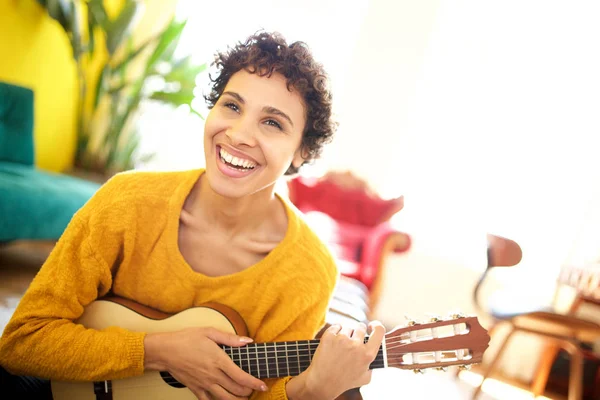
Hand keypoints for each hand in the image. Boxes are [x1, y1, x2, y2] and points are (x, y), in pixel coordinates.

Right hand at [144, 327, 266, 399]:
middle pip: (236, 390)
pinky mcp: (195, 389)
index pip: (241, 377)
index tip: (263, 386)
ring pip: (224, 399)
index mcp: (219, 360)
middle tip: (255, 390)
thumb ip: (230, 338)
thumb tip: (248, 341)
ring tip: (244, 398)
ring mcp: (204, 384)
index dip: (254, 383)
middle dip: (248, 392)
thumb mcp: (209, 332)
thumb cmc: (186, 339)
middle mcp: (213, 375)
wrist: (165, 351)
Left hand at [303, 321, 384, 398]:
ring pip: (347, 327)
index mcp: (367, 354)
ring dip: (345, 334)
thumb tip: (375, 357)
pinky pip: (336, 326)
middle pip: (361, 327)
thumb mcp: (365, 378)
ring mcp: (342, 339)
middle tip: (352, 341)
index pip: (379, 331)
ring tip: (340, 347)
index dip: (376, 326)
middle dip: (358, 332)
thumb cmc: (344, 382)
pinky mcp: (329, 336)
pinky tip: (333, 342)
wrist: (322, 382)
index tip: (371, 327)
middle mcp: (356, 345)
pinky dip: (335, 332)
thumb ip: (373, 366)